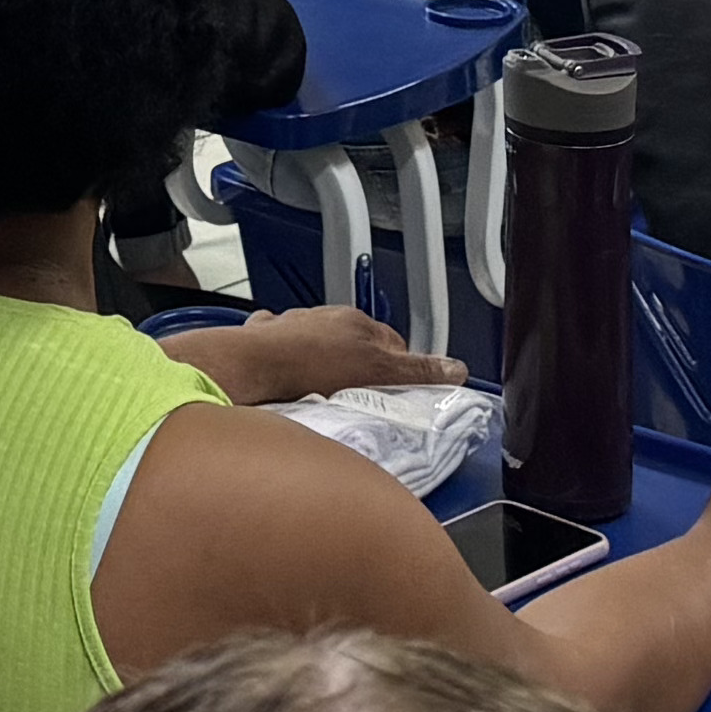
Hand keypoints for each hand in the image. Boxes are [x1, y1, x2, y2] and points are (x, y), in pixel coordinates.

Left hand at [181, 304, 457, 404]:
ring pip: (315, 341)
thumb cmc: (315, 365)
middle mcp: (323, 316)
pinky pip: (278, 345)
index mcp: (356, 321)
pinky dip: (283, 359)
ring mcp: (290, 324)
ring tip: (323, 391)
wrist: (253, 364)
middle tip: (361, 395)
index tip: (399, 390)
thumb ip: (417, 370)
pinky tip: (283, 378)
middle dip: (359, 362)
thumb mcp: (377, 372)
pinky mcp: (261, 338)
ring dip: (321, 360)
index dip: (399, 366)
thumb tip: (457, 367)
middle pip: (353, 339)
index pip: (392, 341)